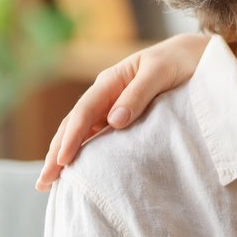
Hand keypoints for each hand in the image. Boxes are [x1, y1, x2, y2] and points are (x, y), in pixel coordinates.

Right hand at [36, 33, 208, 189]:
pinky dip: (82, 151)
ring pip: (80, 132)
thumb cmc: (178, 61)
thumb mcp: (160, 73)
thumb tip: (115, 121)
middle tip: (43, 181)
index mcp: (111, 81)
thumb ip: (139, 94)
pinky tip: (77, 169)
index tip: (63, 160)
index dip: (72, 137)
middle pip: (73, 124)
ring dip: (63, 154)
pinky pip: (96, 135)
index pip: (84, 112)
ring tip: (50, 181)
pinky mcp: (120, 116)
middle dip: (56, 152)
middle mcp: (105, 94)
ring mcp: (110, 105)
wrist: (192, 55)